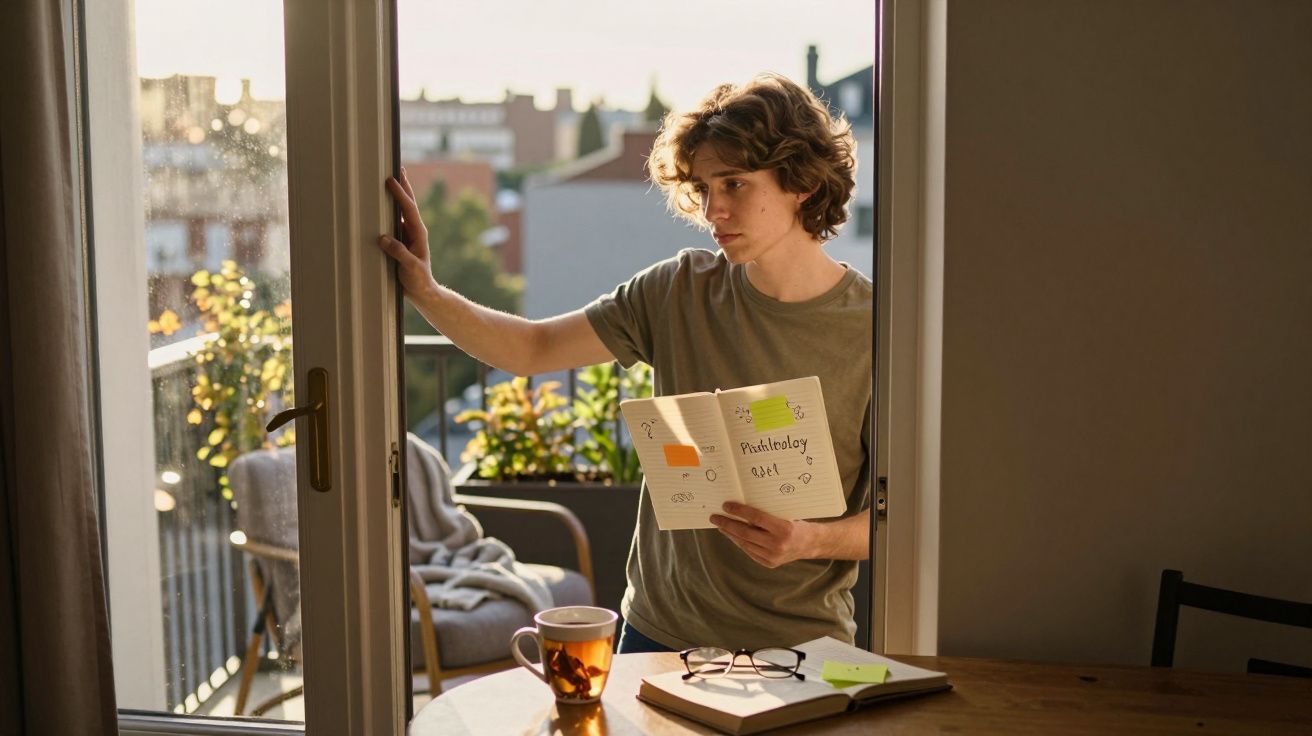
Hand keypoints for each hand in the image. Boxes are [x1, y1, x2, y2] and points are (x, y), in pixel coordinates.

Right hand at [378, 167, 437, 298]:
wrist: (423, 292)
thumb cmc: (419, 281)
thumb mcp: (411, 268)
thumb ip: (399, 253)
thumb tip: (383, 238)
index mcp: (419, 234)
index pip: (409, 209)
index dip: (400, 194)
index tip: (391, 180)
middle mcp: (414, 231)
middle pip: (408, 204)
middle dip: (403, 185)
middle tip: (398, 167)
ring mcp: (408, 235)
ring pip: (402, 210)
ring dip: (397, 194)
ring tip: (392, 178)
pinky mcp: (401, 241)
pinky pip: (394, 221)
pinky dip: (390, 209)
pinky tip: (383, 203)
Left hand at [710, 501, 816, 568]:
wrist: (811, 544)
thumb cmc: (798, 523)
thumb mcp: (786, 513)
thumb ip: (767, 513)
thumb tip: (742, 506)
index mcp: (784, 529)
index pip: (756, 518)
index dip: (739, 511)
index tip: (726, 505)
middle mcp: (778, 545)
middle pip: (746, 532)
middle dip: (727, 524)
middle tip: (715, 517)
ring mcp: (773, 557)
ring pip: (745, 543)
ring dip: (730, 534)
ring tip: (721, 525)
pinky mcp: (769, 563)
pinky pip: (749, 551)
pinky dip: (739, 542)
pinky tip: (732, 535)